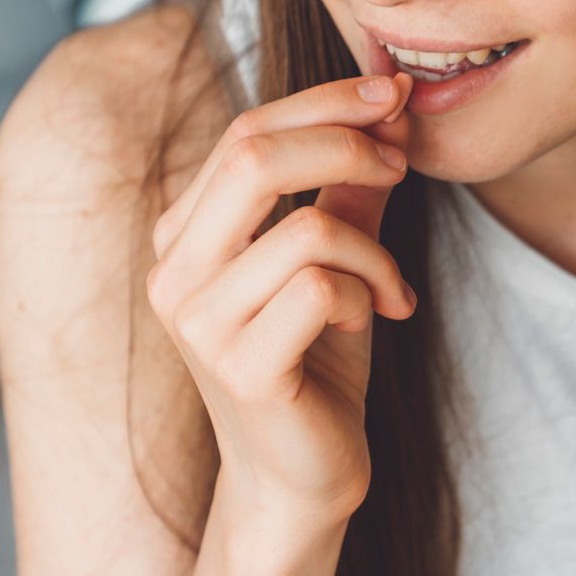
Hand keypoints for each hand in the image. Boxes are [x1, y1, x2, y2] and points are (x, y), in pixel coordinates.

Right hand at [145, 70, 416, 533]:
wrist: (302, 479)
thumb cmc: (315, 365)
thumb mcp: (336, 260)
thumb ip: (350, 188)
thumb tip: (391, 110)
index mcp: (184, 235)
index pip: (246, 132)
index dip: (325, 103)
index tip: (393, 95)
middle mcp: (174, 273)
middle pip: (252, 156)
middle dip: (345, 142)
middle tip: (402, 163)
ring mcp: (199, 323)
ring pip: (306, 228)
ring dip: (373, 251)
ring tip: (390, 290)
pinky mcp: (240, 368)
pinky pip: (321, 288)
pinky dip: (369, 292)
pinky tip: (379, 319)